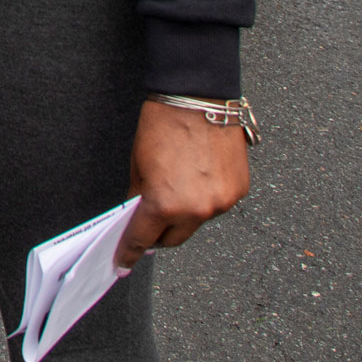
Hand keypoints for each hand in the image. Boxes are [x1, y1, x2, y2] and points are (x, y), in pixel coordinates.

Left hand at [116, 99, 249, 269]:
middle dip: (160, 233)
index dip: (129, 253)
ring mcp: (221, 203)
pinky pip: (217, 205)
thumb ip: (139, 196)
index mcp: (164, 204)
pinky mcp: (239, 191)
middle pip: (174, 239)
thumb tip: (138, 216)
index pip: (143, 239)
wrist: (197, 98)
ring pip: (197, 222)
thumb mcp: (138, 164)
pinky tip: (198, 177)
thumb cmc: (163, 125)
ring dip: (185, 213)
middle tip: (150, 223)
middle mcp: (196, 210)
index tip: (122, 264)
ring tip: (178, 185)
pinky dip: (206, 198)